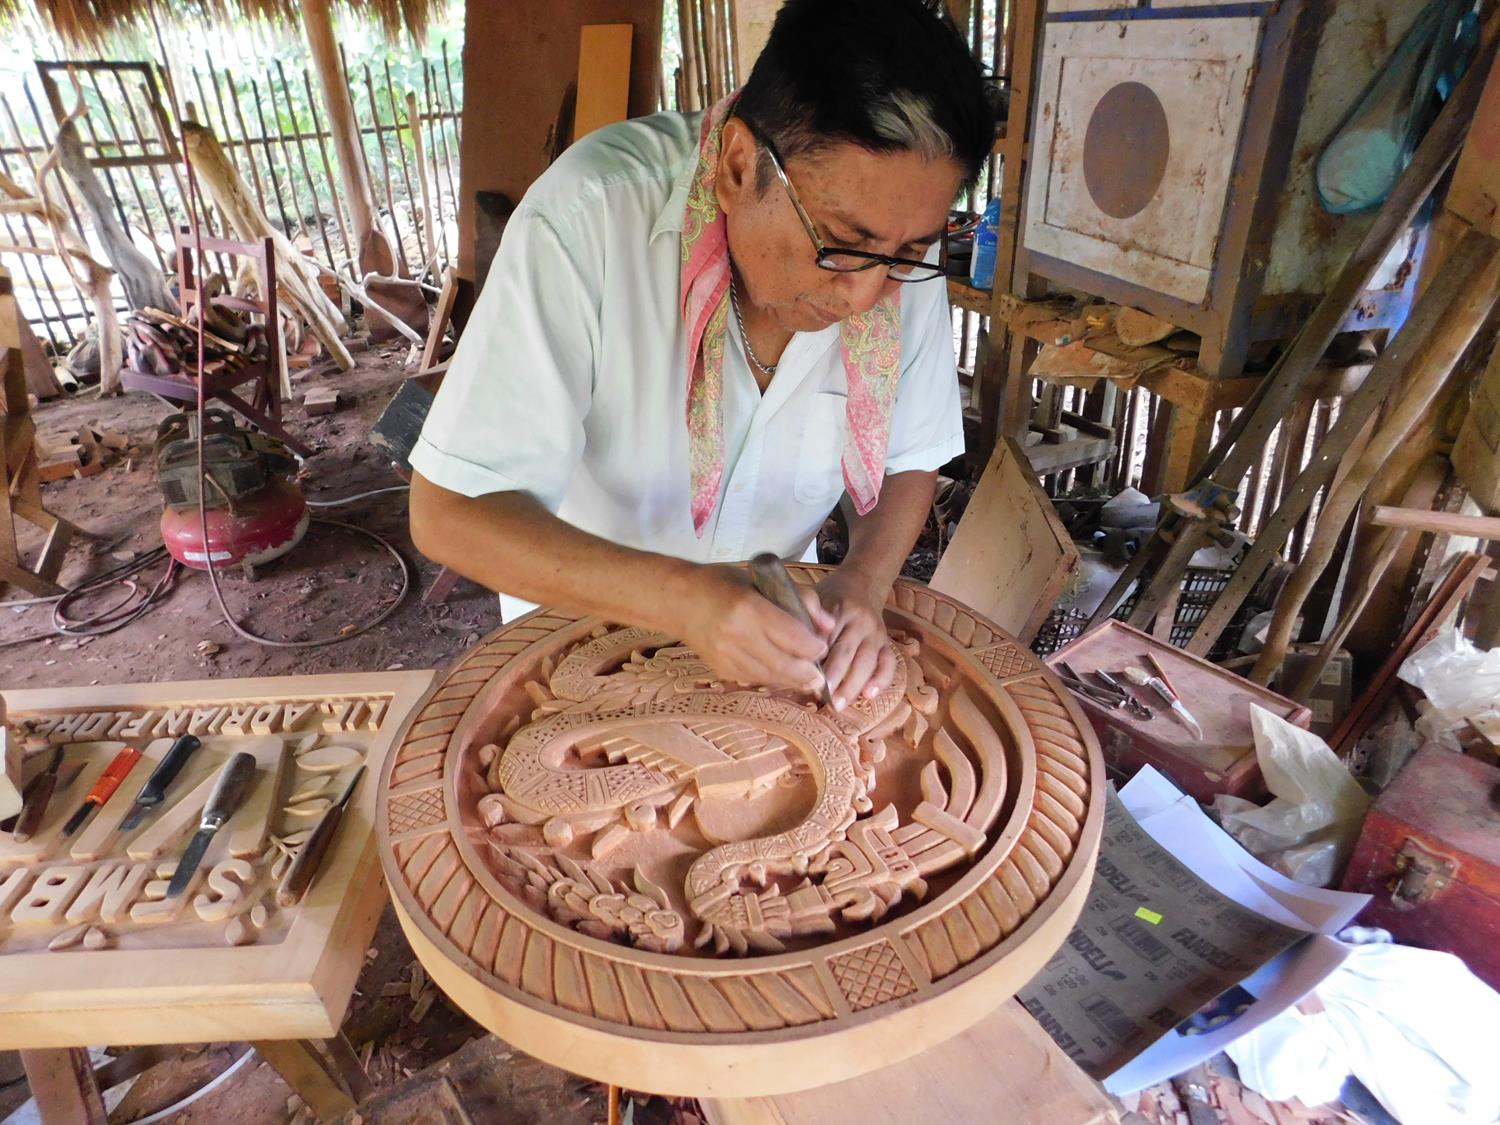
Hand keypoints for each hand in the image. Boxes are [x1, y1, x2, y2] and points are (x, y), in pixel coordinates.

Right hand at [676, 565, 833, 691]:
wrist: (679, 600)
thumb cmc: (724, 584)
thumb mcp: (764, 580)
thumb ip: (801, 599)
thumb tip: (828, 625)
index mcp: (750, 609)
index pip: (793, 637)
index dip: (814, 648)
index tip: (823, 646)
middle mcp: (738, 636)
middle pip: (785, 665)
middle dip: (808, 673)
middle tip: (821, 675)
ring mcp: (727, 656)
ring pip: (770, 677)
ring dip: (792, 680)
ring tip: (806, 676)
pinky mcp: (720, 669)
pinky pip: (754, 679)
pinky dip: (771, 678)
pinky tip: (780, 673)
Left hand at [807, 568, 894, 710]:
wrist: (862, 583)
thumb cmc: (830, 597)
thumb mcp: (815, 598)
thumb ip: (806, 620)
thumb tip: (792, 654)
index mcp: (839, 608)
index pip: (827, 636)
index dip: (816, 658)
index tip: (806, 676)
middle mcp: (860, 621)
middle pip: (847, 652)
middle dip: (834, 677)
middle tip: (822, 697)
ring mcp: (876, 632)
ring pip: (868, 661)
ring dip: (853, 685)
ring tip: (839, 705)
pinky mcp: (886, 642)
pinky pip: (889, 663)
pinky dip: (881, 680)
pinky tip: (868, 695)